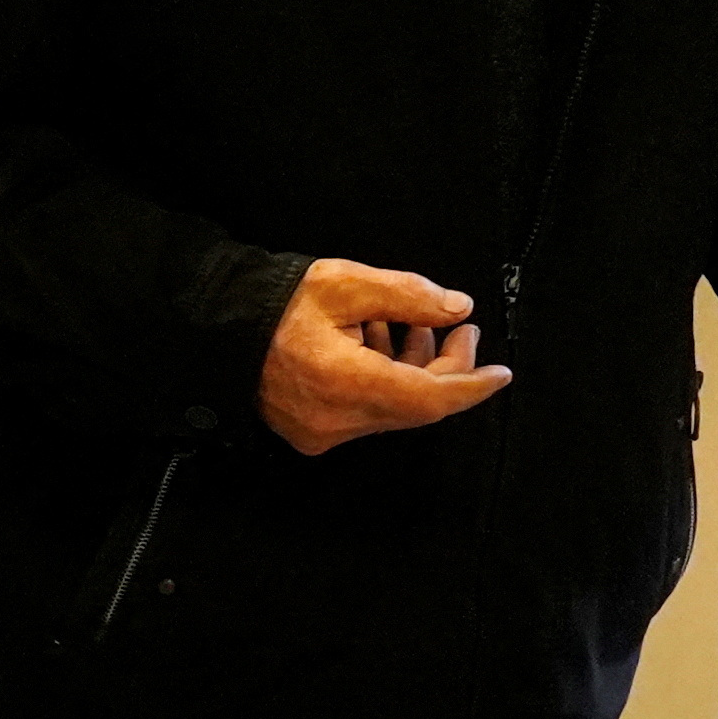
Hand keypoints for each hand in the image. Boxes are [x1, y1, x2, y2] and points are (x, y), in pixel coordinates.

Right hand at [258, 259, 511, 454]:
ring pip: (394, 409)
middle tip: (463, 329)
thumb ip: (407, 295)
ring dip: (414, 370)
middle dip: (447, 368)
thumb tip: (458, 309)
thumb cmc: (275, 305)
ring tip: (415, 326)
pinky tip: (378, 344)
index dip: (471, 386)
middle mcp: (338, 420)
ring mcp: (324, 433)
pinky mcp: (314, 435)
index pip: (429, 398)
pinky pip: (368, 413)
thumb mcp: (344, 283)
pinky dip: (385, 381)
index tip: (501, 373)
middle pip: (416, 406)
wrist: (216, 332)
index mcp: (346, 382)